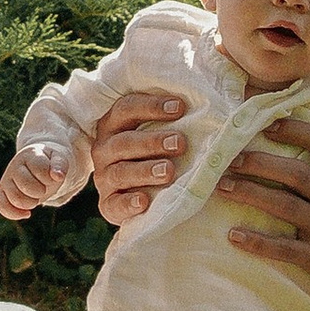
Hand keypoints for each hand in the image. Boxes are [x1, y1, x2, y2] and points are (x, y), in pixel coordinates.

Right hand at [0, 142, 68, 222]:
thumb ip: (60, 165)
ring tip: (35, 199)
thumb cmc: (50, 163)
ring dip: (30, 203)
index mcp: (29, 155)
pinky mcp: (3, 193)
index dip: (49, 178)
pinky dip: (15, 214)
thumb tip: (58, 176)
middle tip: (43, 188)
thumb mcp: (59, 159)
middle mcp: (15, 166)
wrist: (39, 164)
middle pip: (26, 184)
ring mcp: (7, 180)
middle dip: (40, 191)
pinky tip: (27, 213)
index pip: (39, 168)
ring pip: (15, 198)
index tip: (52, 177)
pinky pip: (2, 207)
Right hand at [87, 89, 190, 229]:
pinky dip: (129, 203)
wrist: (147, 197)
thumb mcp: (159, 135)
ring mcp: (104, 177)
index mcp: (114, 125)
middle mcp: (105, 149)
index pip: (127, 108)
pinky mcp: (108, 204)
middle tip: (180, 143)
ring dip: (145, 171)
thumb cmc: (157, 155)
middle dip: (152, 141)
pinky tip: (145, 201)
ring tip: (169, 171)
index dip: (151, 106)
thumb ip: (173, 122)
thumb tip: (205, 107)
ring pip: (120, 172)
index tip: (180, 107)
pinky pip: (114, 204)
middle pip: (124, 141)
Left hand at [216, 116, 309, 306]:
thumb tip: (274, 136)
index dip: (298, 131)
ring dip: (251, 194)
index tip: (266, 126)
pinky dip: (257, 242)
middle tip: (230, 160)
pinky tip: (233, 234)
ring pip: (285, 206)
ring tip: (222, 187)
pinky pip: (284, 248)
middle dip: (260, 164)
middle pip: (297, 174)